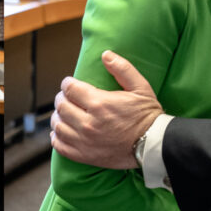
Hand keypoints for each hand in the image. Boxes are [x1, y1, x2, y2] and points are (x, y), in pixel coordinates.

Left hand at [50, 50, 162, 168]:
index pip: (70, 89)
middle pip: (61, 106)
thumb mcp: (140, 87)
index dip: (67, 83)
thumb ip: (122, 69)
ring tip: (65, 114)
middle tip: (67, 97)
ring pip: (58, 125)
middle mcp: (89, 123)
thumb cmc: (147, 115)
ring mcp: (85, 142)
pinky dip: (56, 138)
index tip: (70, 84)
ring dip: (58, 117)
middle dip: (62, 98)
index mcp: (100, 104)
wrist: (154, 145)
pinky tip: (62, 132)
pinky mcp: (85, 156)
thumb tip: (105, 54)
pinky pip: (61, 146)